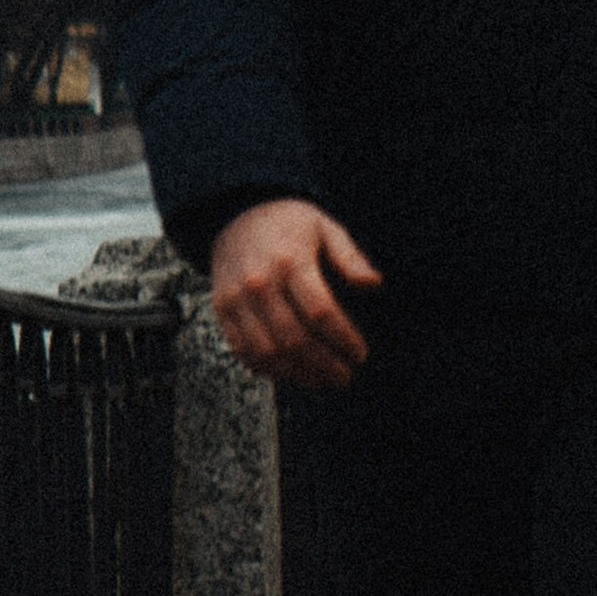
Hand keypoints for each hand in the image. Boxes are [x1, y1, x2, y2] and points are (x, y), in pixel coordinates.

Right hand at [210, 199, 382, 389]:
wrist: (236, 214)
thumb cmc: (289, 223)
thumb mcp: (326, 227)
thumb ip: (350, 258)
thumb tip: (374, 284)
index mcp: (290, 261)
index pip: (321, 312)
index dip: (343, 339)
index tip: (360, 354)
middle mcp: (260, 283)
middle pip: (295, 339)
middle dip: (324, 365)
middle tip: (345, 377)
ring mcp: (237, 299)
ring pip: (268, 352)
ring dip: (298, 374)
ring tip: (322, 381)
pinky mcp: (222, 311)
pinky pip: (244, 351)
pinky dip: (268, 369)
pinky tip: (291, 374)